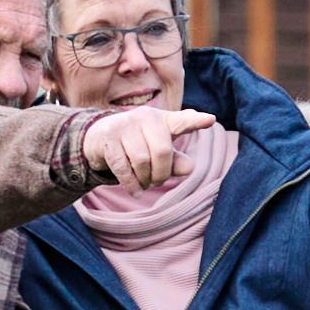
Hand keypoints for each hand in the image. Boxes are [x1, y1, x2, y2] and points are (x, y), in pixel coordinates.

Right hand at [74, 101, 196, 189]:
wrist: (98, 138)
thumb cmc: (137, 145)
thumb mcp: (158, 152)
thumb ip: (175, 161)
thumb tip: (189, 168)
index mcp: (163, 120)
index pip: (182, 121)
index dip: (196, 121)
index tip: (211, 120)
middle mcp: (145, 117)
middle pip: (162, 152)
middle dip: (161, 173)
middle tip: (157, 181)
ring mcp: (124, 125)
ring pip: (142, 161)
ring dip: (145, 180)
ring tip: (144, 183)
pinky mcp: (108, 138)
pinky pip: (123, 168)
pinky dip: (131, 184)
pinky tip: (136, 192)